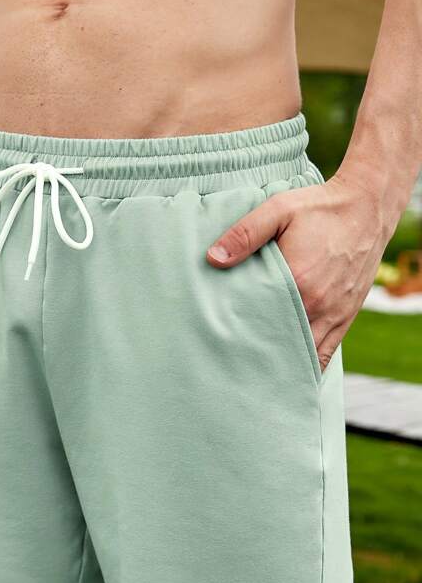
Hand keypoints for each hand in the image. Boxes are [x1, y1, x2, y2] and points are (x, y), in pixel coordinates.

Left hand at [205, 170, 396, 371]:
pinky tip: (290, 373)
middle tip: (231, 368)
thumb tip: (213, 258)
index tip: (218, 345)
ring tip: (257, 376)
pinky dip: (309, 365)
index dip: (238, 336)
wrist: (369, 206)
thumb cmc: (320, 207)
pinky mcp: (346, 316)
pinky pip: (327, 353)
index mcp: (298, 282)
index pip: (259, 321)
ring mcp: (335, 314)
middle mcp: (318, 304)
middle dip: (258, 358)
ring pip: (305, 356)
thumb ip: (244, 234)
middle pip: (281, 345)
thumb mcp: (278, 209)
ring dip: (283, 366)